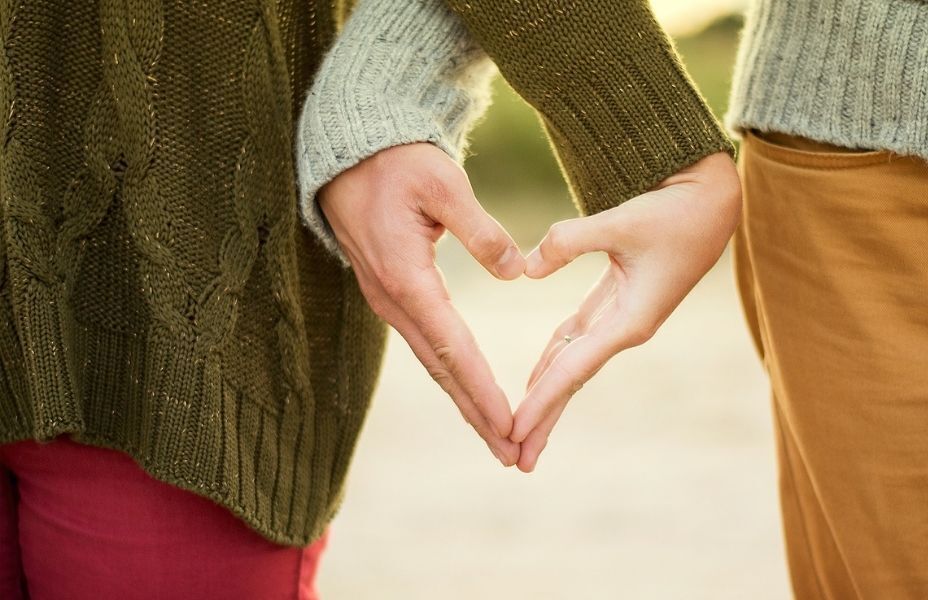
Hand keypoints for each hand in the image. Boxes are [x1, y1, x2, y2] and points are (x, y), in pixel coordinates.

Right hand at [317, 142, 525, 465]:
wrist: (348, 154)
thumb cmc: (396, 163)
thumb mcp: (442, 183)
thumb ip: (481, 230)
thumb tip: (516, 272)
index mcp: (407, 277)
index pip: (453, 346)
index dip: (482, 388)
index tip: (509, 423)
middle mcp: (393, 299)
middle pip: (441, 369)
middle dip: (477, 414)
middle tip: (511, 454)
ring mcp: (388, 300)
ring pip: (433, 362)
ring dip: (465, 401)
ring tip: (497, 436)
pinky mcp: (392, 294)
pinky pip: (426, 344)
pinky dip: (451, 374)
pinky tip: (469, 391)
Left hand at [510, 152, 741, 471]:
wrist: (712, 201)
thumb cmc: (675, 212)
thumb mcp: (622, 221)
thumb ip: (569, 242)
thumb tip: (526, 269)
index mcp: (630, 321)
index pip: (574, 370)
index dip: (541, 401)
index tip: (514, 431)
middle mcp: (625, 328)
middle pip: (572, 380)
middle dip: (544, 419)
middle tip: (515, 459)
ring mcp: (621, 318)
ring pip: (573, 364)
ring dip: (547, 395)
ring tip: (520, 430)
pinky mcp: (617, 301)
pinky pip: (577, 339)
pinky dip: (554, 359)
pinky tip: (536, 378)